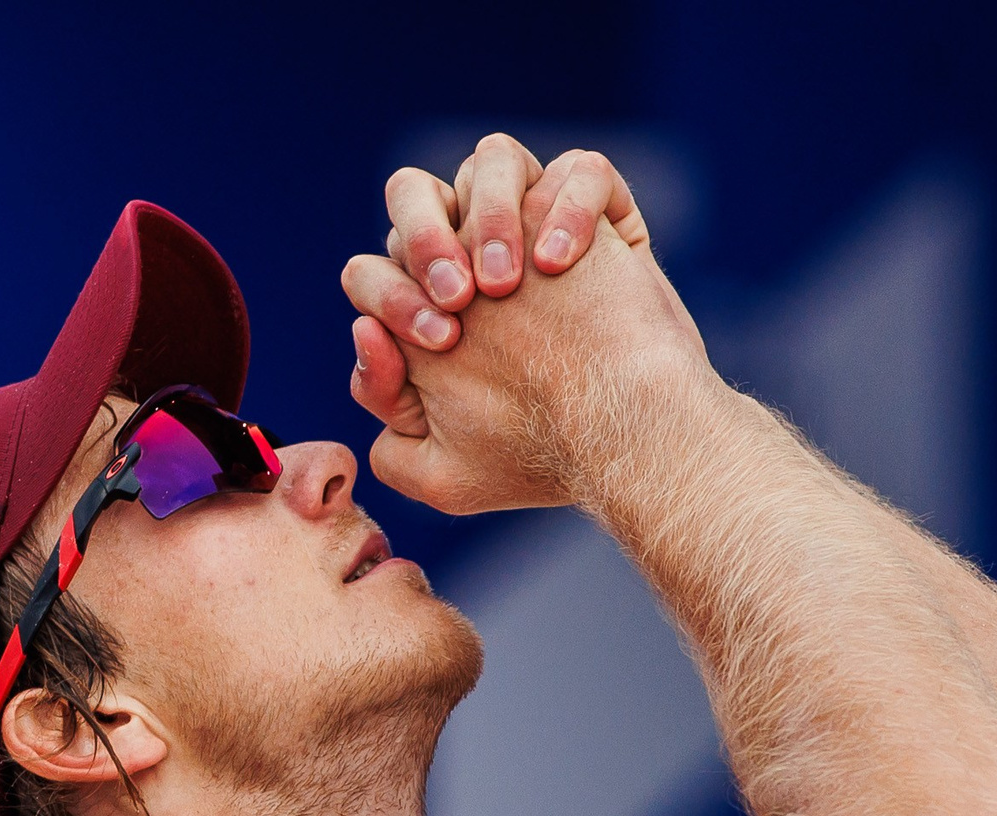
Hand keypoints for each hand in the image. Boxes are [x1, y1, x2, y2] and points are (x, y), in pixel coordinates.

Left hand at [341, 137, 711, 513]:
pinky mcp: (603, 219)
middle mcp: (477, 258)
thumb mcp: (443, 474)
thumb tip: (364, 334)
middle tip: (458, 299)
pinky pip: (582, 171)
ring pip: (492, 160)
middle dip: (422, 238)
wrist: (631, 442)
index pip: (375, 269)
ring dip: (489, 209)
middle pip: (414, 194)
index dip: (387, 295)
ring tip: (507, 277)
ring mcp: (540, 229)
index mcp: (431, 306)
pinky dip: (569, 205)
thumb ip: (384, 420)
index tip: (436, 340)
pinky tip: (563, 263)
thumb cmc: (541, 458)